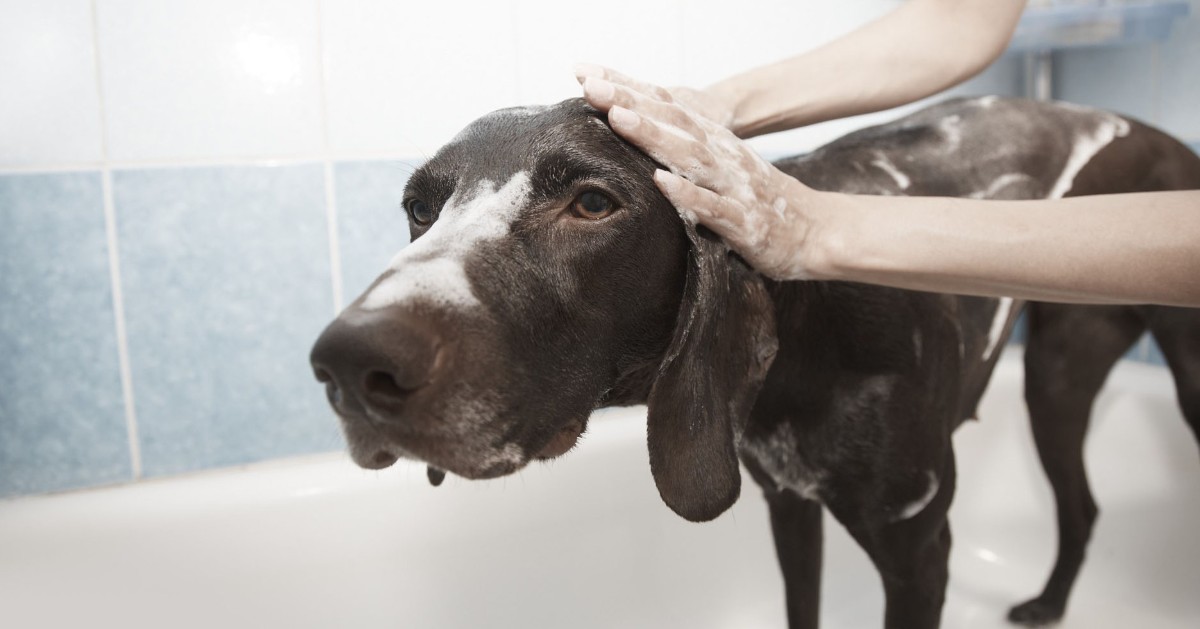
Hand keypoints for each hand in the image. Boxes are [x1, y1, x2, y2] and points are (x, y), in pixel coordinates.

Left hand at [575, 64, 826, 279]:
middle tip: (591, 86)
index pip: (665, 106)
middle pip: (672, 122)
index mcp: (712, 141)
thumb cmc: (758, 201)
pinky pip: (712, 207)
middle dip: (631, 102)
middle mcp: (722, 155)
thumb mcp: (720, 168)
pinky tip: (661, 183)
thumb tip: (637, 136)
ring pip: (690, 156)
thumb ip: (684, 151)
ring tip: (619, 119)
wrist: (816, 231)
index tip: (586, 74)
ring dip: (654, 136)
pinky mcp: (743, 221)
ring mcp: (733, 186)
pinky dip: (687, 194)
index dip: (627, 88)